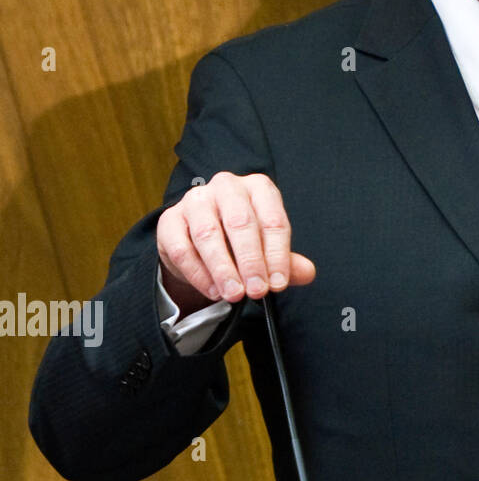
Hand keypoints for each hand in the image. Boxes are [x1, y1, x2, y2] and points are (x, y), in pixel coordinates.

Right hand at [157, 171, 315, 315]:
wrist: (199, 239)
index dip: (277, 255)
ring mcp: (195, 200)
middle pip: (240, 223)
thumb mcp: (267, 247)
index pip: (273, 220)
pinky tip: (213, 290)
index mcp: (258, 187)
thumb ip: (287, 261)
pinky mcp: (169, 220)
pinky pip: (182, 248)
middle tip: (257, 290)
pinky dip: (198, 274)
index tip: (278, 283)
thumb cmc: (240, 239)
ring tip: (234, 294)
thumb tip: (308, 273)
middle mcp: (227, 187)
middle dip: (251, 261)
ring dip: (223, 269)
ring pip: (208, 234)